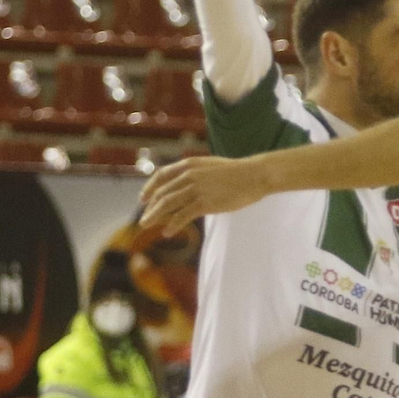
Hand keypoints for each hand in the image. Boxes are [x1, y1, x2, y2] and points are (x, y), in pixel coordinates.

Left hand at [140, 155, 267, 235]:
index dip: (149, 188)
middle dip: (150, 207)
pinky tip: (167, 232)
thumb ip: (196, 173)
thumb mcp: (211, 166)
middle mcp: (188, 175)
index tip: (143, 199)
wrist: (255, 175)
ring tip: (147, 226)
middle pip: (162, 193)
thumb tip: (187, 183)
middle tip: (144, 220)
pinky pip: (182, 215)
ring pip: (168, 205)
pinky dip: (173, 224)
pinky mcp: (204, 202)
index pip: (161, 176)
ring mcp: (196, 189)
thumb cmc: (238, 173)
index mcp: (189, 165)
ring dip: (155, 216)